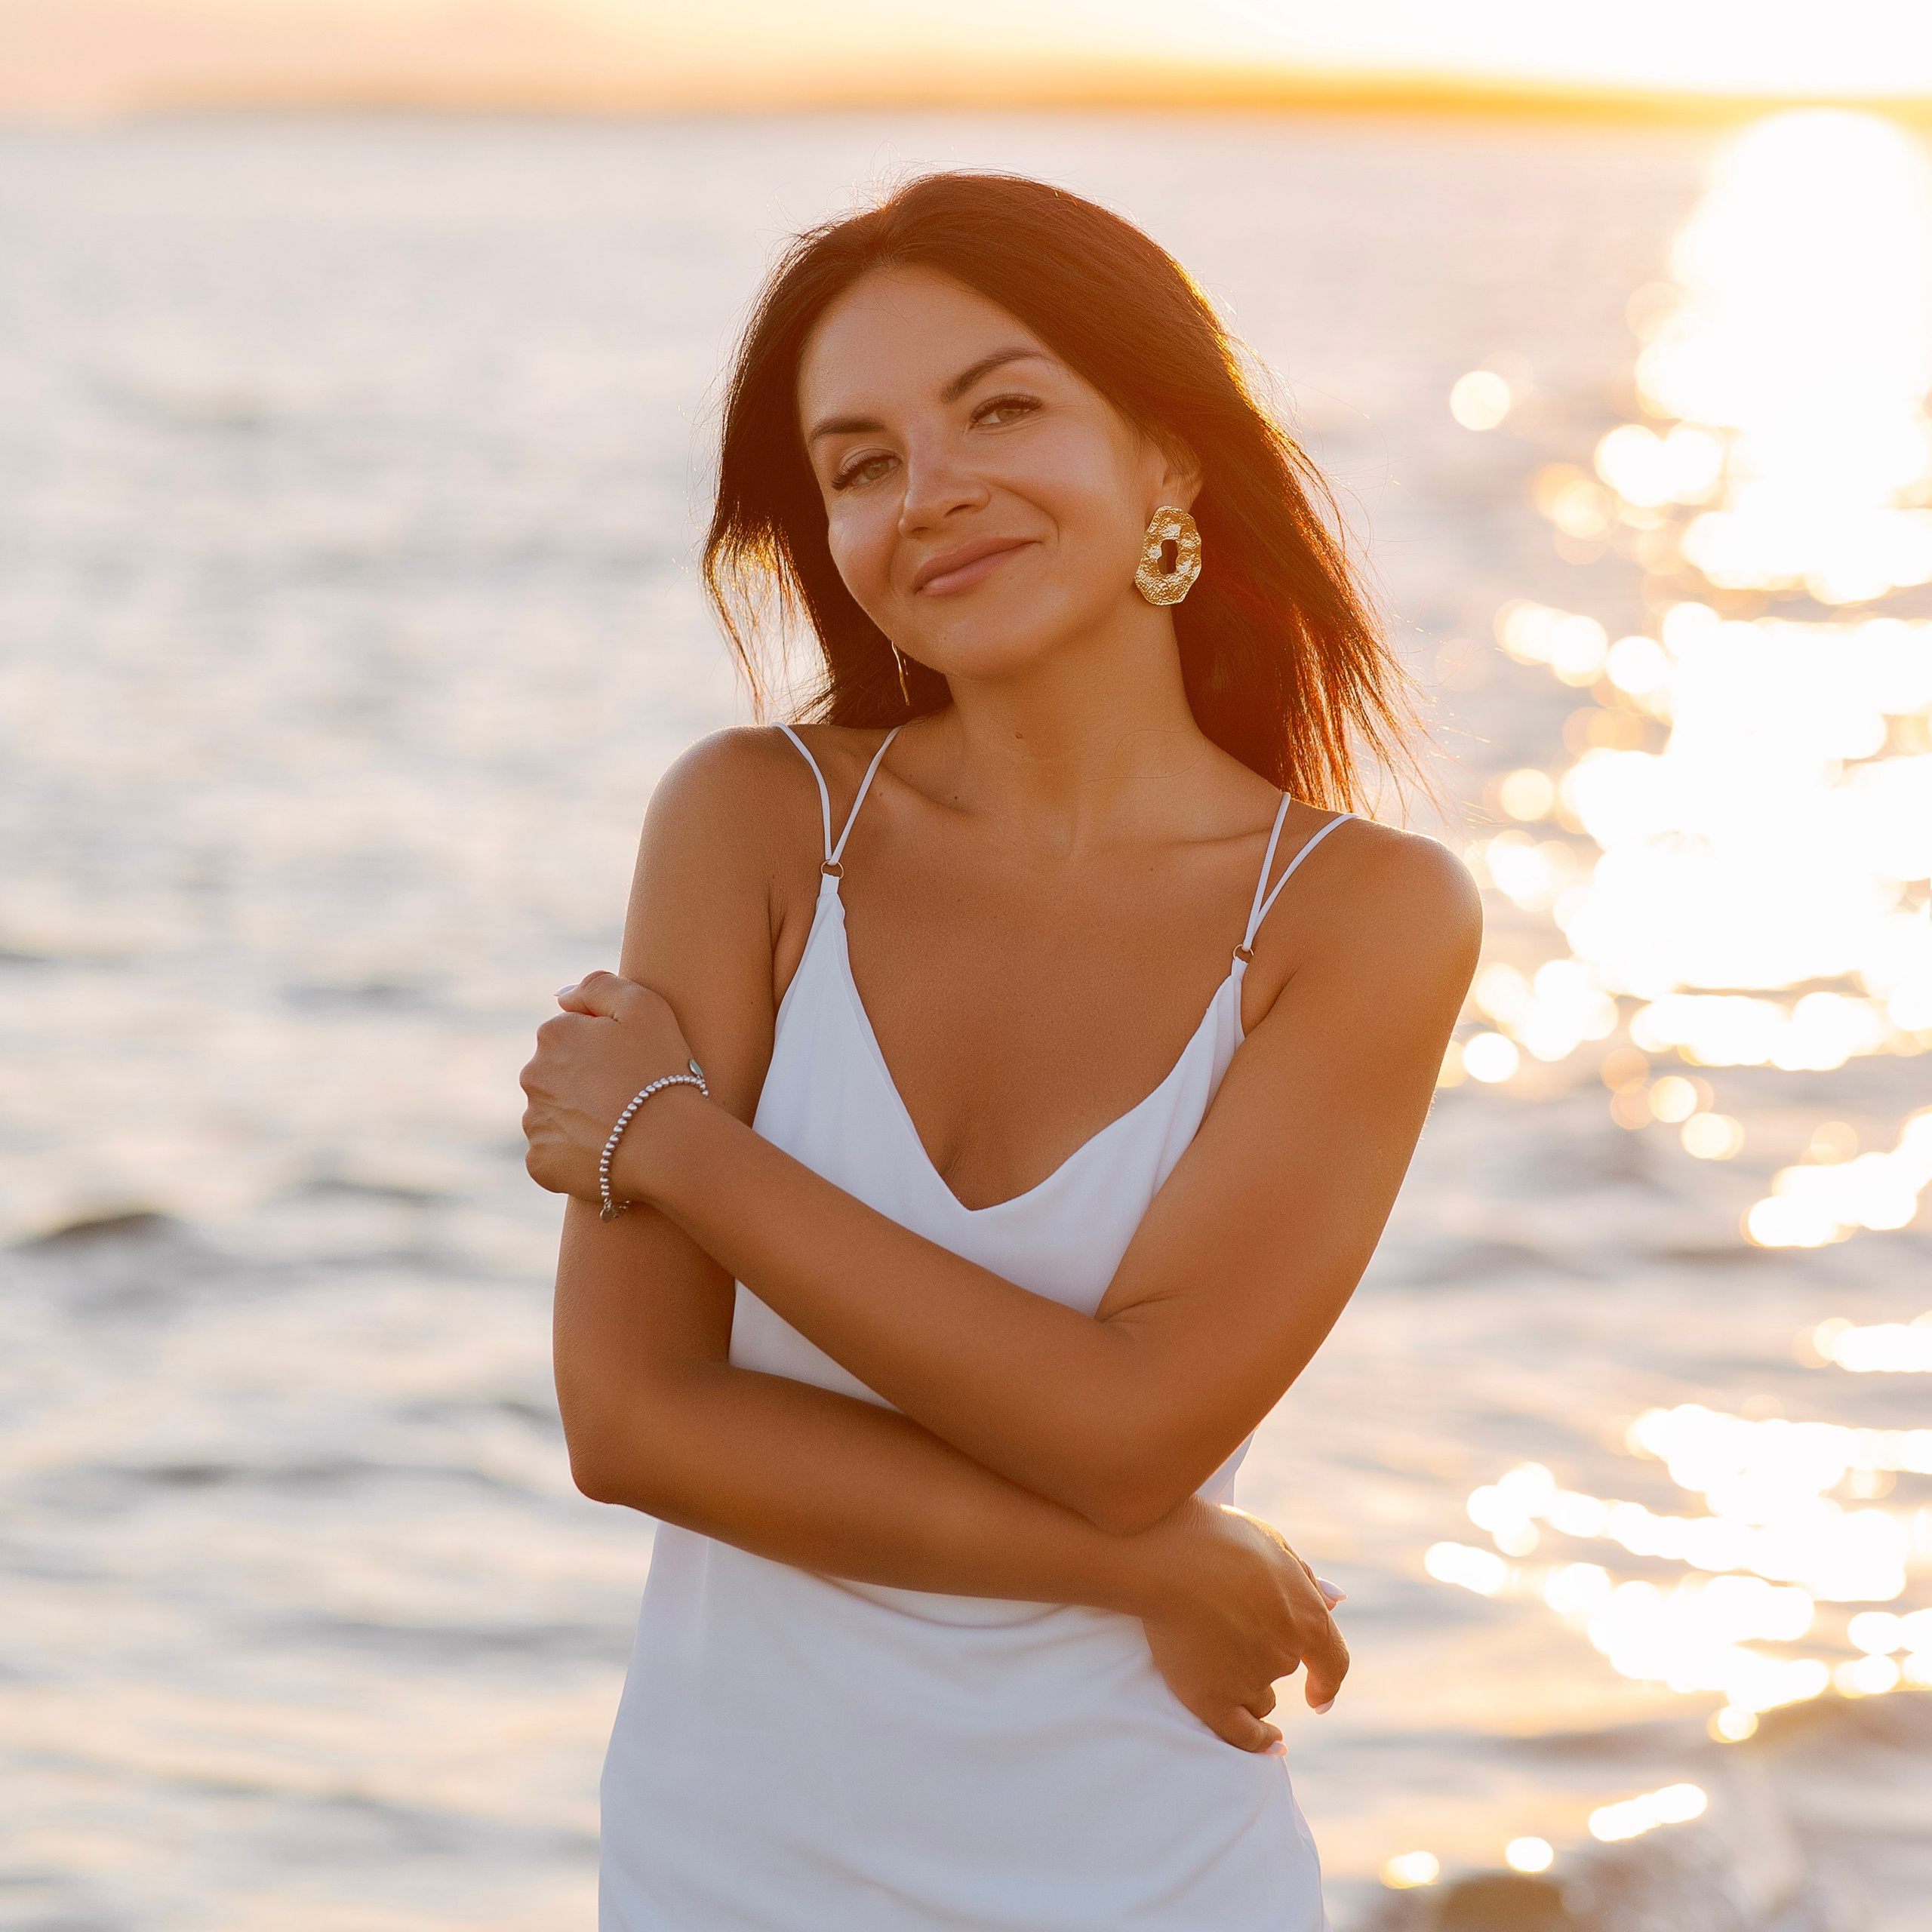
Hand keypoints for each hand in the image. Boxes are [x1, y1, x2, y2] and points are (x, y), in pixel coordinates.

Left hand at [520, 970, 702, 1202]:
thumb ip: (598, 986)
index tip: (632, 1065)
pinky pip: (554, 1155)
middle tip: (628, 1098)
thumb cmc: (661, 1071)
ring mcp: (534, 1122)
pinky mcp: (540, 1162)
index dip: (604, 1050)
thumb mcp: (644, 1005)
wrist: (669, 1144)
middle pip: (557, 1076)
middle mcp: (532, 1076)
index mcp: (553, 1036)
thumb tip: (562, 997)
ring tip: (621, 1129)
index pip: (571, 1037)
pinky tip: (607, 1153)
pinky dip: (575, 1155)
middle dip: (585, 1084)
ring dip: (579, 1119)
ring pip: (555, 1115)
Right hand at [1126, 1498, 1347, 1753]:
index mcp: (1307, 1617)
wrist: (1162, 1552)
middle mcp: (1285, 1655)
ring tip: (1215, 1654)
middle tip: (1231, 1624)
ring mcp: (1250, 1680)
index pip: (1333, 1663)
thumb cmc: (1214, 1537)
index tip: (1319, 1696)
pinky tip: (1270, 1742)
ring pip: (1262, 1698)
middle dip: (1267, 1655)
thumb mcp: (1271, 1542)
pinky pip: (1245, 1735)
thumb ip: (1304, 1578)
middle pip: (1285, 1671)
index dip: (1327, 1681)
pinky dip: (1259, 1741)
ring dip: (1251, 1685)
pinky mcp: (1213, 1699)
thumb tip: (1335, 1603)